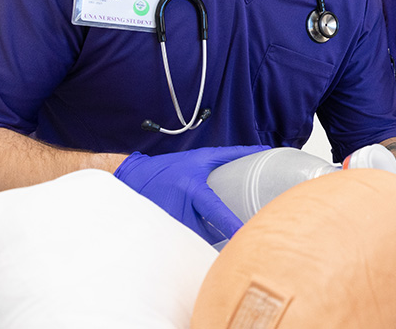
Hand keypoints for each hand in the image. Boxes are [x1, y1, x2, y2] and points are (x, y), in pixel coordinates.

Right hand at [113, 145, 267, 243]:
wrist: (132, 178)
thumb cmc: (171, 168)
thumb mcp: (200, 158)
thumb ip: (232, 155)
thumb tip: (263, 151)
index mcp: (191, 190)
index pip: (214, 209)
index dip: (229, 224)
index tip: (244, 235)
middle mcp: (179, 208)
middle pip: (207, 233)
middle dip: (220, 239)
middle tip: (237, 243)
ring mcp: (168, 225)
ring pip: (195, 243)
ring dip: (206, 242)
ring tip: (212, 238)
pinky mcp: (160, 234)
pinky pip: (183, 245)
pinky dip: (192, 245)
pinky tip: (194, 242)